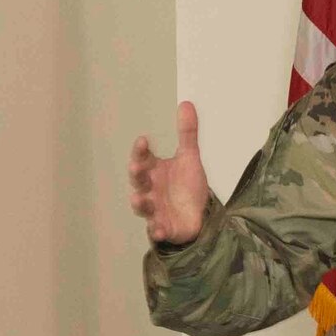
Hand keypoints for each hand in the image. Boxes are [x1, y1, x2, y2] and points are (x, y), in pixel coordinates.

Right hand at [128, 101, 211, 245]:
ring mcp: (155, 209)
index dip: (141, 151)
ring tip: (139, 199)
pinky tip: (159, 230)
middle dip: (137, 174)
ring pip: (143, 207)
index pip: (143, 158)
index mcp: (154, 171)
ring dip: (141, 203)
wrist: (198, 216)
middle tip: (137, 167)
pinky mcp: (164, 228)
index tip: (144, 140)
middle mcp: (150, 190)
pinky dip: (157, 230)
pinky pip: (158, 230)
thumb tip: (186, 104)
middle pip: (139, 181)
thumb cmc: (187, 187)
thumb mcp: (190, 158)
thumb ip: (187, 134)